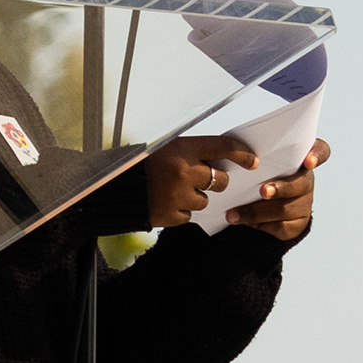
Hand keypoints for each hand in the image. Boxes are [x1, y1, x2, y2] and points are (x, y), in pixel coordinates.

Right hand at [141, 131, 255, 227]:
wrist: (110, 188)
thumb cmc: (140, 165)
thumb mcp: (164, 149)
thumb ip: (191, 153)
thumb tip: (221, 161)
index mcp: (181, 149)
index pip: (223, 147)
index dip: (242, 154)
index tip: (253, 161)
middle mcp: (182, 171)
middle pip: (220, 180)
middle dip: (217, 182)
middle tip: (206, 180)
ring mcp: (177, 195)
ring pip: (205, 200)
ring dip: (196, 198)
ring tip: (175, 191)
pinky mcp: (170, 215)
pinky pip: (188, 215)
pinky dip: (181, 211)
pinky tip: (166, 202)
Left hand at [227, 137, 327, 247]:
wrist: (261, 205)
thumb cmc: (257, 175)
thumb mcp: (257, 162)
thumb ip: (256, 155)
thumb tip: (233, 152)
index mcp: (300, 160)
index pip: (321, 152)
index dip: (317, 155)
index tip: (308, 161)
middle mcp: (306, 181)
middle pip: (301, 184)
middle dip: (281, 188)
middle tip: (263, 191)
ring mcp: (304, 204)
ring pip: (285, 208)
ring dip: (257, 210)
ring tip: (233, 213)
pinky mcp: (297, 224)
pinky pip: (280, 226)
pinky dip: (257, 223)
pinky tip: (239, 220)